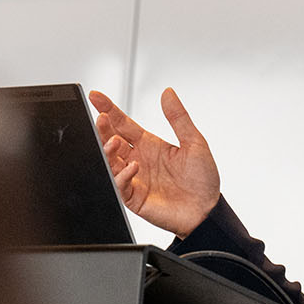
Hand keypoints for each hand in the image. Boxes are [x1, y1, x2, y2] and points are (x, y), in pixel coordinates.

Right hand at [88, 86, 220, 236]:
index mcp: (149, 145)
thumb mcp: (194, 142)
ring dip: (108, 150)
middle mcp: (138, 160)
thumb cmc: (203, 180)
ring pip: (110, 161)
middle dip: (103, 129)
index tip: (96, 96)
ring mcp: (134, 178)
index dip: (109, 109)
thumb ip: (179, 118)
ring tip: (114, 141)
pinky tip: (132, 167)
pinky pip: (119, 185)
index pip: (123, 123)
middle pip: (111, 140)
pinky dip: (122, 175)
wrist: (208, 210)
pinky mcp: (134, 197)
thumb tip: (168, 93)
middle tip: (101, 119)